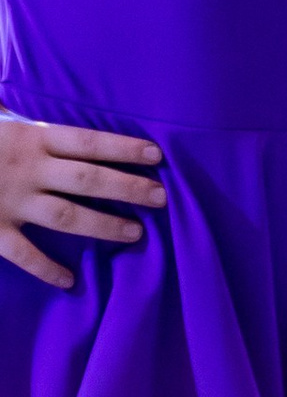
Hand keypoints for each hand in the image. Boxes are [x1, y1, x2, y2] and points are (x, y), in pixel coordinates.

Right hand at [0, 114, 163, 289]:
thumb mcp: (0, 120)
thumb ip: (28, 121)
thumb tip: (54, 117)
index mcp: (30, 136)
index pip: (88, 141)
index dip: (124, 148)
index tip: (157, 156)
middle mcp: (26, 168)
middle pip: (89, 179)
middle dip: (128, 189)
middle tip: (161, 198)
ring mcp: (9, 201)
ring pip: (67, 216)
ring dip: (103, 226)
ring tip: (134, 233)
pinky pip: (24, 253)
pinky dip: (46, 268)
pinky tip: (69, 279)